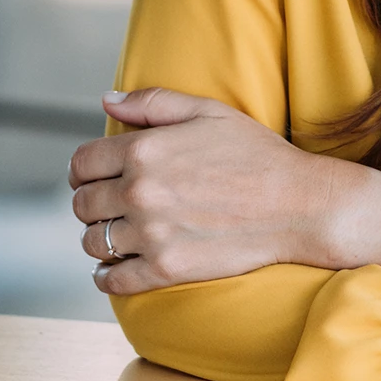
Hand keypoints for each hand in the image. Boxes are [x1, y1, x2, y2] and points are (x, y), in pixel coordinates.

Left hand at [69, 87, 380, 294]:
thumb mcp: (209, 112)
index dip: (85, 167)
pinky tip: (120, 265)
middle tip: (113, 201)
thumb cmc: (257, 153)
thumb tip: (107, 100)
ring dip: (101, 236)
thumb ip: (153, 103)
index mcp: (145, 150)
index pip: (83, 162)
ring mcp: (151, 235)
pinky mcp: (165, 270)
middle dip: (93, 200)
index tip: (95, 173)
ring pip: (92, 242)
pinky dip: (108, 275)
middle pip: (82, 203)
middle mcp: (141, 193)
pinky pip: (112, 280)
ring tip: (121, 231)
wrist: (298, 204)